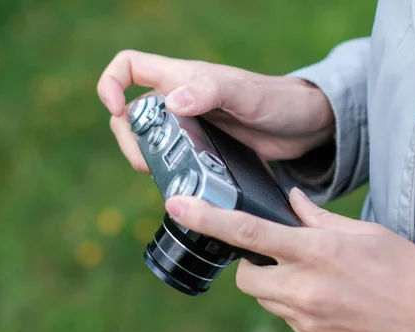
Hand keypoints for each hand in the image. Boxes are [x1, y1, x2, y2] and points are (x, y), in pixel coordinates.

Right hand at [97, 50, 334, 171]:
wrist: (303, 127)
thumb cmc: (277, 101)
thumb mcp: (245, 94)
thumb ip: (211, 92)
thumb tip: (172, 103)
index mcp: (181, 78)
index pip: (129, 66)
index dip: (111, 83)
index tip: (116, 109)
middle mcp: (179, 100)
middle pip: (131, 114)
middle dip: (129, 138)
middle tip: (146, 163)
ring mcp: (189, 126)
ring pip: (148, 140)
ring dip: (146, 158)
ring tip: (163, 174)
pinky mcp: (201, 149)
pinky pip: (171, 158)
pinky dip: (167, 170)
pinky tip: (179, 182)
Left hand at [163, 189, 414, 331]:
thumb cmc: (406, 269)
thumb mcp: (363, 232)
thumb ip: (317, 217)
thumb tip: (289, 200)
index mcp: (316, 252)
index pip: (248, 233)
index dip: (207, 219)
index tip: (178, 207)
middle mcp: (305, 288)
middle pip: (245, 276)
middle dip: (250, 265)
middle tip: (278, 256)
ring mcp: (307, 321)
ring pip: (265, 300)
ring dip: (275, 286)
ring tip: (314, 280)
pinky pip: (286, 321)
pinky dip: (295, 307)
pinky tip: (326, 302)